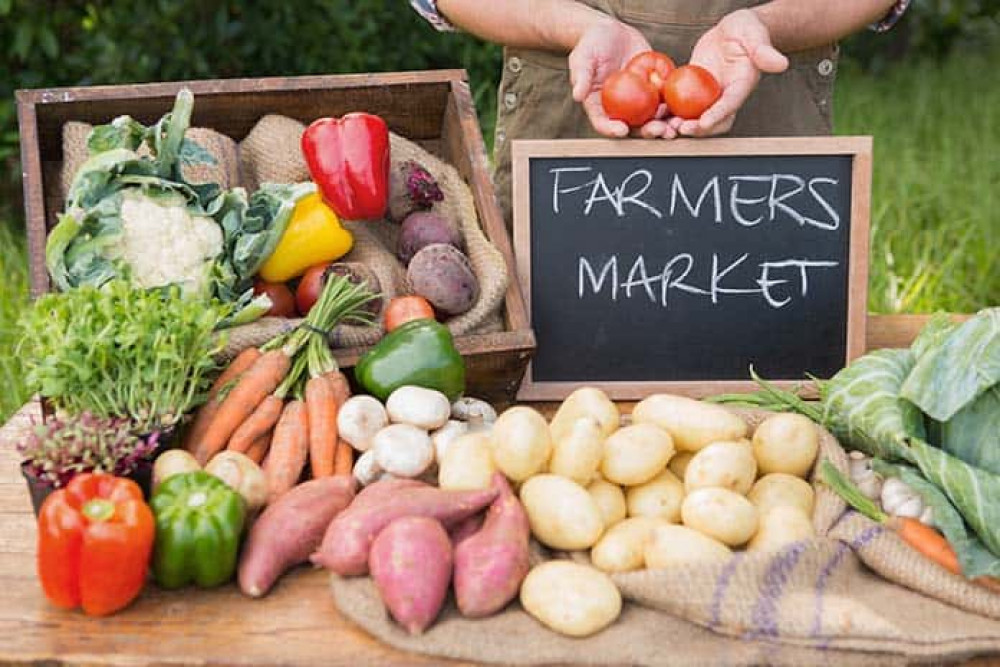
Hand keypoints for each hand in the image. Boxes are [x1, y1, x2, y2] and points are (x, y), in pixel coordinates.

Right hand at [569, 18, 673, 138]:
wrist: (609, 32)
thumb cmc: (590, 46)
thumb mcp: (581, 59)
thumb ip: (581, 77)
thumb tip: (577, 95)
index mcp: (600, 106)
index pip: (604, 123)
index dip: (612, 130)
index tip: (622, 130)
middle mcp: (620, 107)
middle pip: (634, 126)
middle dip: (648, 132)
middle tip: (660, 131)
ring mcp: (638, 99)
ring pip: (653, 117)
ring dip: (666, 124)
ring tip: (676, 125)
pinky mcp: (653, 87)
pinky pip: (665, 98)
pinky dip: (674, 105)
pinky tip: (683, 106)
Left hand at [670, 8, 788, 136]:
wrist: (732, 30)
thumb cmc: (747, 30)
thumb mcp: (755, 35)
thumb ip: (764, 51)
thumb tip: (781, 63)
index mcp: (741, 85)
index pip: (731, 104)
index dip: (718, 114)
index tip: (704, 123)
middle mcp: (725, 96)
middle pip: (713, 120)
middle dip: (697, 129)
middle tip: (680, 130)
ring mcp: (709, 96)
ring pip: (695, 118)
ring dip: (680, 125)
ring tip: (664, 128)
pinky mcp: (693, 91)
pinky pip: (680, 105)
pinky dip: (669, 112)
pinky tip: (655, 114)